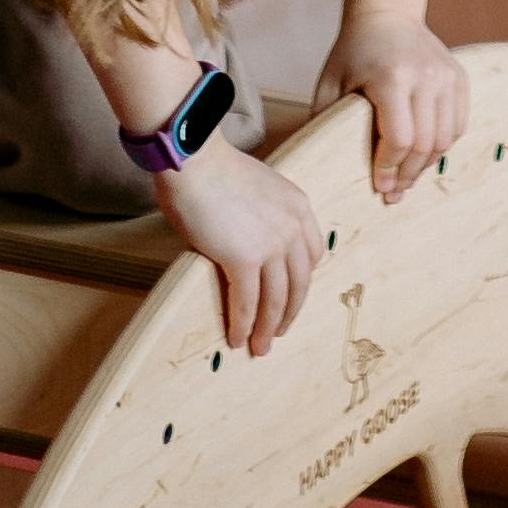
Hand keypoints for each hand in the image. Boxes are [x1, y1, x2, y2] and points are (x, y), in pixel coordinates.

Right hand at [156, 131, 321, 354]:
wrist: (194, 160)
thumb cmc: (212, 169)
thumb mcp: (257, 188)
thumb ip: (263, 217)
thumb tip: (246, 244)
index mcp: (299, 207)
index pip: (313, 254)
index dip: (301, 280)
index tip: (291, 296)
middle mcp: (293, 228)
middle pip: (299, 283)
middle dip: (288, 313)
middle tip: (277, 333)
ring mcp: (272, 245)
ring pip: (276, 299)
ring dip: (267, 328)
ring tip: (259, 347)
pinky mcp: (245, 259)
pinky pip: (247, 302)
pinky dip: (243, 324)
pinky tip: (236, 338)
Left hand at [325, 13, 469, 202]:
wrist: (387, 13)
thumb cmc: (354, 51)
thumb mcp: (331, 82)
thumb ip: (326, 121)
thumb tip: (322, 164)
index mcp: (392, 76)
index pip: (399, 138)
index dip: (389, 169)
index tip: (380, 187)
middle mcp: (425, 76)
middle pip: (425, 143)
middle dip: (408, 174)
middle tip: (394, 192)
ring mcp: (446, 75)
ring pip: (446, 138)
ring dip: (427, 164)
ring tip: (408, 176)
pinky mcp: (459, 77)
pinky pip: (458, 124)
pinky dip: (443, 144)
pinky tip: (423, 152)